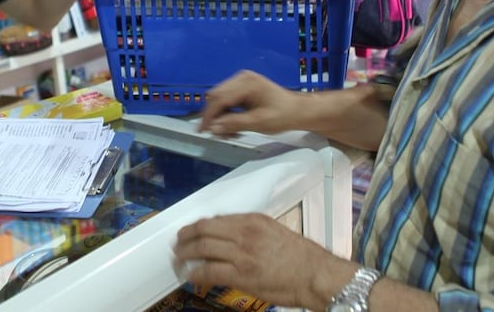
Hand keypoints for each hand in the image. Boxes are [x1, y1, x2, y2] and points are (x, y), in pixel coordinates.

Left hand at [173, 213, 357, 309]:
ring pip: (202, 248)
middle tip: (177, 244)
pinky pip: (209, 271)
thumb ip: (252, 232)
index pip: (217, 219)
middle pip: (203, 230)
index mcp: (253, 220)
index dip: (198, 226)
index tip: (191, 231)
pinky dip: (195, 273)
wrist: (316, 274)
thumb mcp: (275, 232)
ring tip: (178, 260)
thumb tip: (232, 238)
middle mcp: (244, 232)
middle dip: (185, 237)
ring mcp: (241, 253)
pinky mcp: (241, 274)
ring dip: (185, 255)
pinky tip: (190, 276)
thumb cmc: (302, 258)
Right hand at [199, 70, 306, 137]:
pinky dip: (227, 113)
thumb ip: (234, 124)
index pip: (220, 99)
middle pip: (217, 97)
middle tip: (221, 135)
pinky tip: (234, 125)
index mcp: (247, 83)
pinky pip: (227, 99)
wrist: (298, 110)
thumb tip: (213, 128)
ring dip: (221, 117)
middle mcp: (241, 78)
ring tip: (231, 133)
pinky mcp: (242, 87)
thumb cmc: (283, 116)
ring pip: (220, 99)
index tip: (202, 131)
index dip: (209, 116)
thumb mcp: (259, 123)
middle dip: (215, 117)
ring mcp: (242, 81)